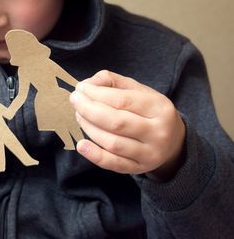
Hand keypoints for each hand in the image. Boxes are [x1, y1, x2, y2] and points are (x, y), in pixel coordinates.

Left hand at [69, 70, 185, 180]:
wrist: (173, 142)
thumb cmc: (149, 112)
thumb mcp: (139, 91)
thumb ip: (113, 81)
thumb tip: (88, 84)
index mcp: (159, 108)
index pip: (121, 100)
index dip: (96, 93)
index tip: (80, 88)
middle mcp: (158, 132)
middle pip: (116, 122)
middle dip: (88, 109)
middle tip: (74, 100)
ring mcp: (149, 153)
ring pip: (112, 143)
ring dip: (89, 128)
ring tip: (79, 115)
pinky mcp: (138, 168)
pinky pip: (113, 163)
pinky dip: (94, 155)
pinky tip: (81, 145)